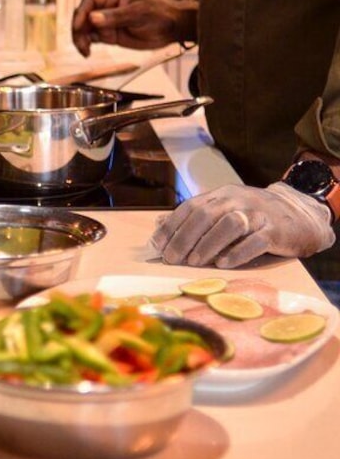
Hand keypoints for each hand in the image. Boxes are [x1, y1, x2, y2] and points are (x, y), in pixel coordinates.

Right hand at [72, 0, 192, 56]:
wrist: (171, 29)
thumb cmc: (159, 14)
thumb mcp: (138, 13)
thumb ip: (115, 16)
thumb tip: (93, 18)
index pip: (89, 1)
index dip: (81, 14)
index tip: (78, 27)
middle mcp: (106, 6)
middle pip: (83, 15)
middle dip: (78, 29)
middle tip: (81, 43)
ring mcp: (106, 21)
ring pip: (84, 28)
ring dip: (80, 39)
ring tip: (85, 51)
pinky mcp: (108, 34)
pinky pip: (91, 38)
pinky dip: (86, 45)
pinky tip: (87, 52)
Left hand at [150, 183, 335, 268]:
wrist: (300, 215)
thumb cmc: (253, 217)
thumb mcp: (223, 210)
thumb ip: (193, 217)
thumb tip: (158, 225)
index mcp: (221, 195)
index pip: (190, 207)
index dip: (172, 226)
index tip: (157, 245)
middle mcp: (238, 200)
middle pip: (205, 215)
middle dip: (184, 238)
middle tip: (171, 258)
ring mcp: (258, 214)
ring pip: (229, 225)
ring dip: (208, 244)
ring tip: (194, 262)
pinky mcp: (276, 231)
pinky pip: (256, 241)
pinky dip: (237, 253)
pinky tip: (223, 263)